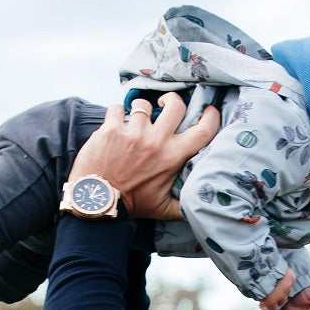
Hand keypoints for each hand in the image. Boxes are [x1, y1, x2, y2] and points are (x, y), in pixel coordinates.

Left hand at [68, 94, 220, 219]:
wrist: (98, 201)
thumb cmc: (132, 204)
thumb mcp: (163, 209)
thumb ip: (184, 205)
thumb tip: (202, 201)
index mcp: (172, 158)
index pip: (203, 130)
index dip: (211, 116)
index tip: (208, 111)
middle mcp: (156, 141)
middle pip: (176, 105)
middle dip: (172, 101)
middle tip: (165, 106)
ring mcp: (133, 133)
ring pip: (144, 104)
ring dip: (141, 111)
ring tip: (135, 122)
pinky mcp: (111, 129)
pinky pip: (118, 108)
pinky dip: (117, 114)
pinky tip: (116, 125)